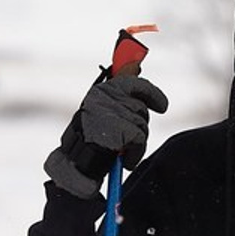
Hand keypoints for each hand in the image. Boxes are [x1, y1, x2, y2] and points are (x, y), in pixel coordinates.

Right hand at [44, 74, 168, 197]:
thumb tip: (136, 66)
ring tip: (120, 151)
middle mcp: (102, 97)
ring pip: (141, 123)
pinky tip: (124, 160)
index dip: (150, 93)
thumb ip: (120, 91)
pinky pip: (139, 139)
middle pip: (140, 108)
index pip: (130, 83)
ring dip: (136, 140)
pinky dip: (135, 152)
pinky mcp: (116, 129)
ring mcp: (109, 112)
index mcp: (100, 92)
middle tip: (124, 141)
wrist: (72, 169)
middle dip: (138, 125)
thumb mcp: (103, 113)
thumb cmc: (88, 142)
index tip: (162, 106)